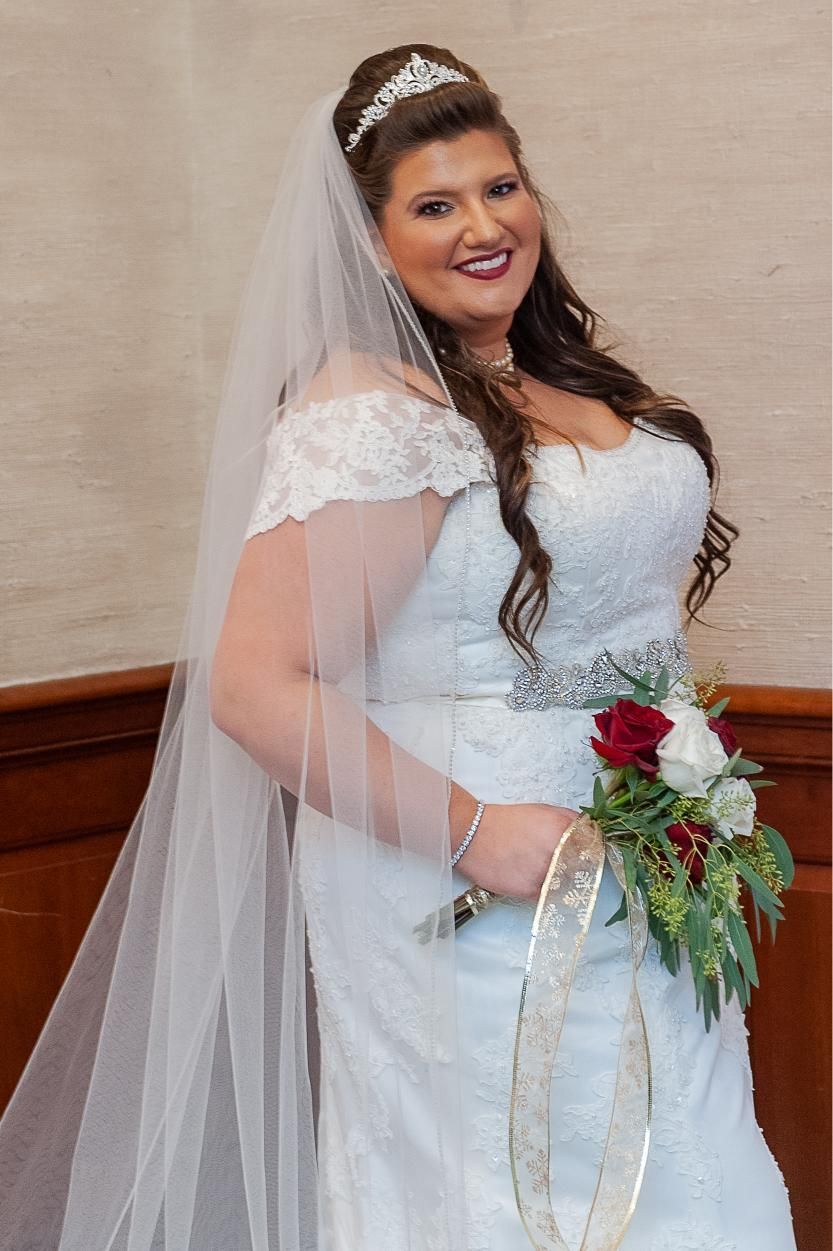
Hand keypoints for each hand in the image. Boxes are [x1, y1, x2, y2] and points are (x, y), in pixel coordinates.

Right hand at [449, 787, 580, 901]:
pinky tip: (528, 876)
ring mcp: (544, 874)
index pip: (593, 850)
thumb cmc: (506, 821)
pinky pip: (546, 894)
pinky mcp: (530, 891)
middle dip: (574, 869)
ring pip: (563, 885)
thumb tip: (589, 831)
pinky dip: (542, 889)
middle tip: (560, 864)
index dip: (590, 855)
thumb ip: (570, 820)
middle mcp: (557, 853)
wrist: (471, 835)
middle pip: (581, 870)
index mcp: (563, 830)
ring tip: (539, 870)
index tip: (586, 858)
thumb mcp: (542, 811)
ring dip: (557, 881)